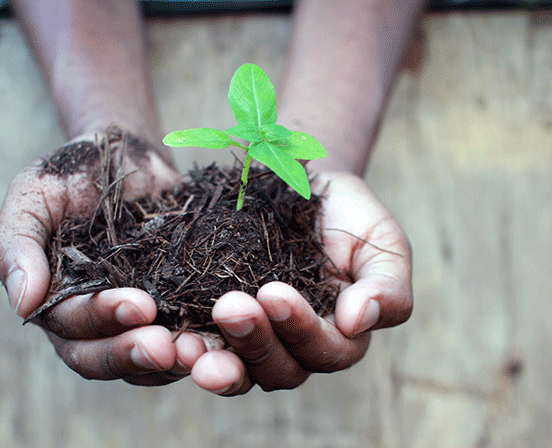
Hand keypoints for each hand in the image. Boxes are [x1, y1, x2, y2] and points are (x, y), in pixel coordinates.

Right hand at [0, 130, 207, 385]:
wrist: (125, 152)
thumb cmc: (69, 174)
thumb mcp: (32, 197)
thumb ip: (15, 245)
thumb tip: (22, 304)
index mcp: (55, 305)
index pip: (73, 329)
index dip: (103, 320)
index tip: (139, 305)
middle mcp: (95, 325)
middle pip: (108, 358)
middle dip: (137, 353)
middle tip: (168, 346)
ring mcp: (140, 321)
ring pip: (150, 360)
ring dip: (175, 360)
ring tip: (201, 350)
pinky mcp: (179, 307)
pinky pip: (190, 335)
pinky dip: (207, 343)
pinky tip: (227, 338)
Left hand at [189, 171, 411, 394]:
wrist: (297, 182)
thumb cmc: (348, 214)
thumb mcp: (382, 241)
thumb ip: (385, 284)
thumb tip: (359, 320)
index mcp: (339, 337)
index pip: (326, 351)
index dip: (300, 329)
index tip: (275, 293)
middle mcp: (293, 349)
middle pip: (278, 369)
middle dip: (253, 342)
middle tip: (230, 307)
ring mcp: (250, 341)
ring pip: (235, 369)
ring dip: (213, 361)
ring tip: (186, 344)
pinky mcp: (210, 324)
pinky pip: (198, 347)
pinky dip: (182, 348)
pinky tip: (166, 336)